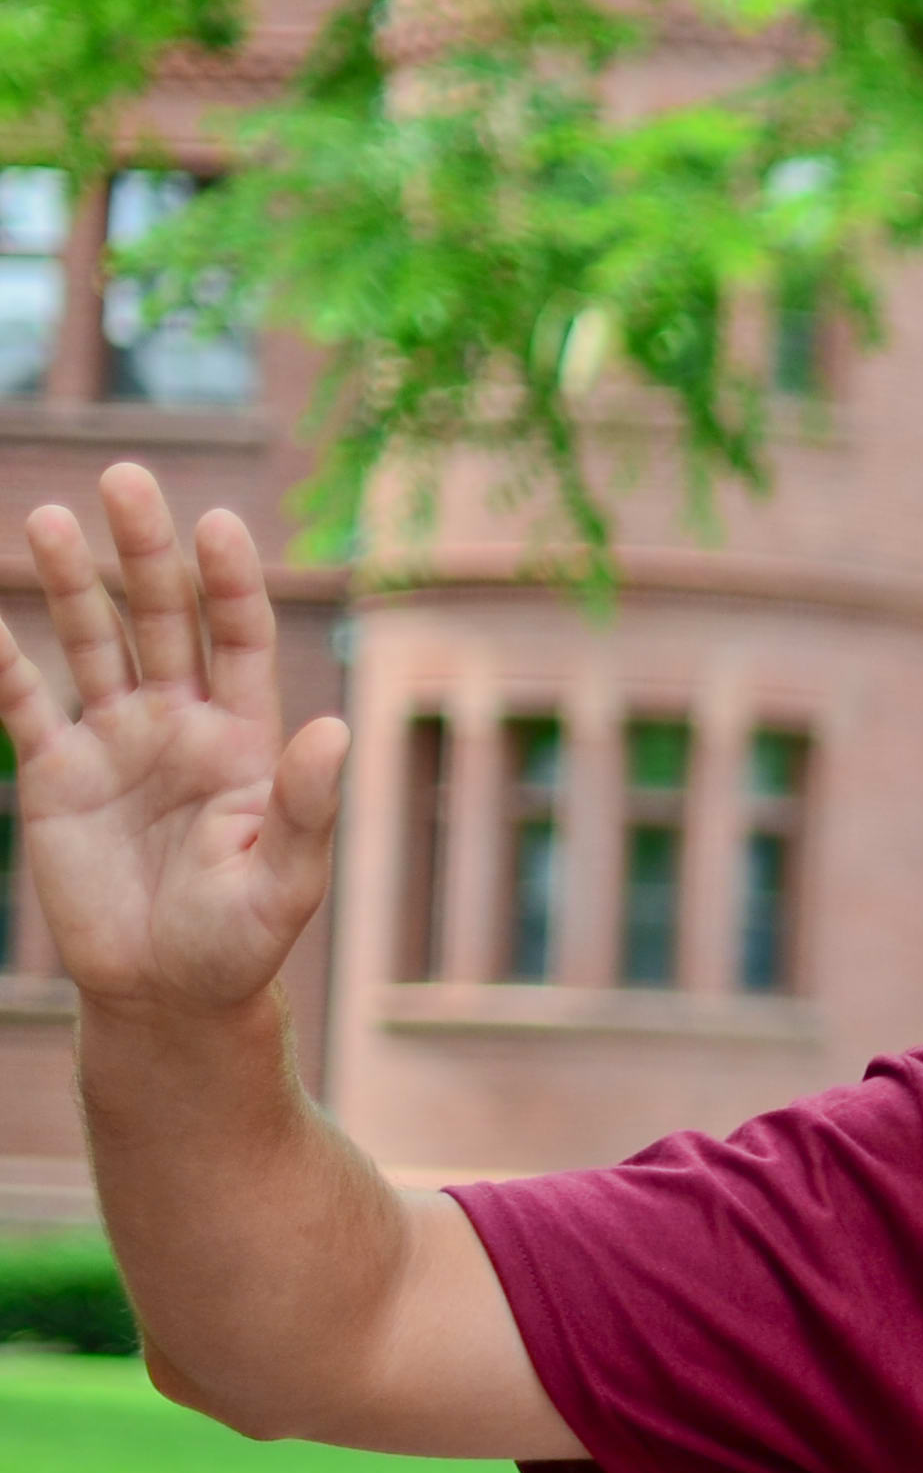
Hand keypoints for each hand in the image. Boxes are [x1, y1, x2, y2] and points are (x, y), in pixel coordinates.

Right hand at [0, 464, 352, 1021]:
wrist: (166, 993)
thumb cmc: (240, 941)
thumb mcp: (285, 881)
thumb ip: (307, 807)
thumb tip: (338, 729)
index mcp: (244, 740)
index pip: (239, 639)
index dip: (229, 582)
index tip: (218, 523)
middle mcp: (179, 723)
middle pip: (161, 618)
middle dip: (143, 551)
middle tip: (124, 478)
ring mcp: (115, 742)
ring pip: (91, 642)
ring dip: (71, 582)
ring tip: (47, 519)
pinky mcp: (54, 774)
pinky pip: (22, 703)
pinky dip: (0, 660)